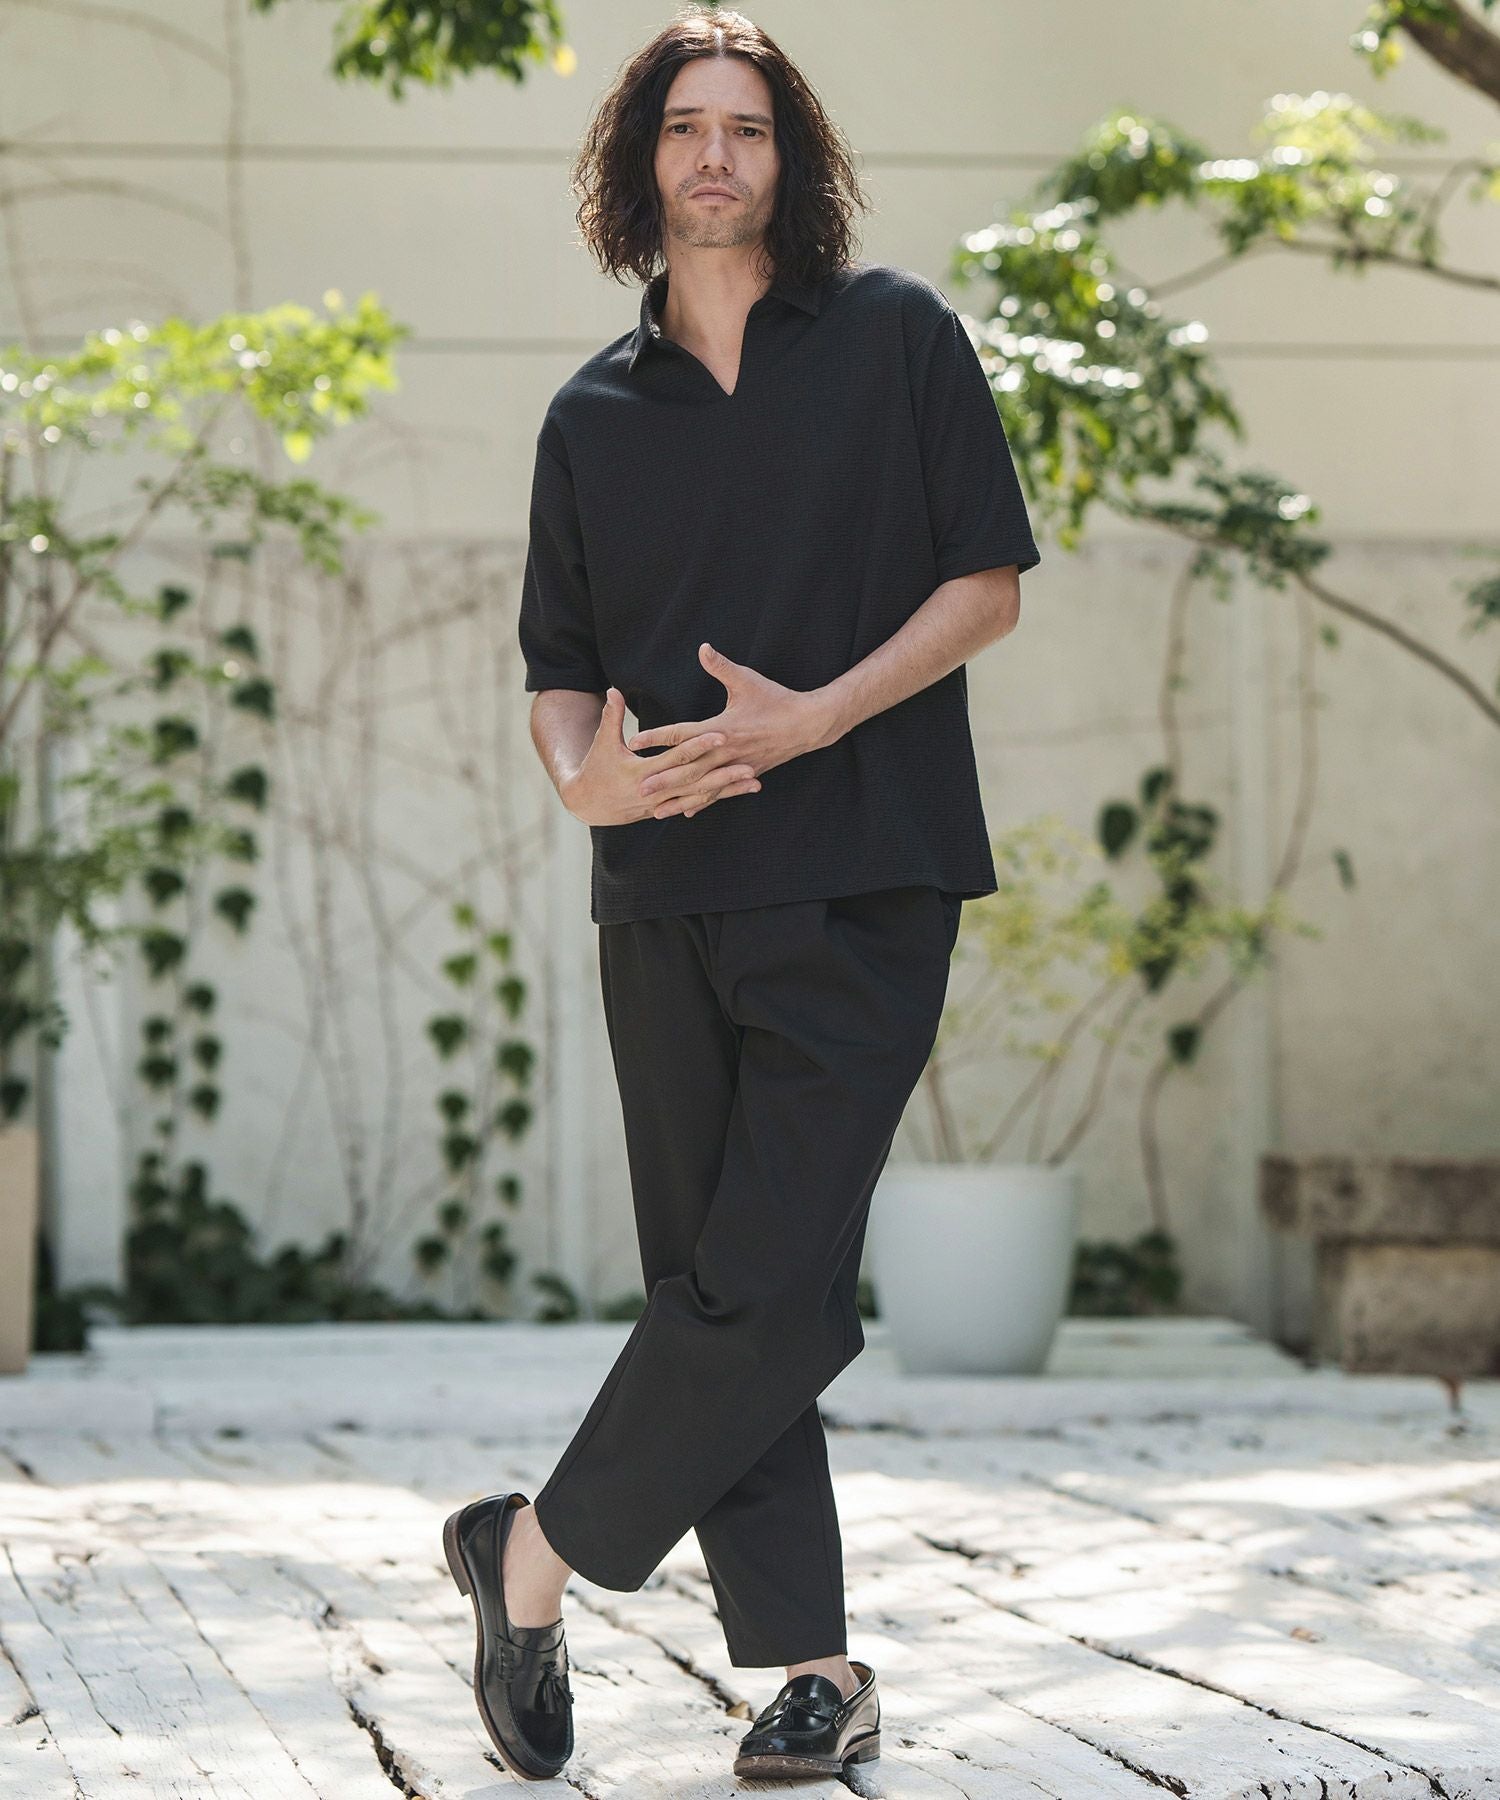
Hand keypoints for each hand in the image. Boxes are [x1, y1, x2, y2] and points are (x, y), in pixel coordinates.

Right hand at [559, 688, 761, 825]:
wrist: (588, 803)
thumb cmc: (595, 769)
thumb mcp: (602, 742)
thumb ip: (612, 716)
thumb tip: (613, 689)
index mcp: (642, 772)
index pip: (676, 756)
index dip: (699, 745)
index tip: (722, 734)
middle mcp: (657, 792)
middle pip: (696, 780)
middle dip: (723, 773)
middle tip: (749, 763)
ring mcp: (663, 803)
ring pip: (702, 796)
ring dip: (728, 789)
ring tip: (755, 780)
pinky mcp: (669, 807)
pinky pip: (698, 802)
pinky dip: (720, 797)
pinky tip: (741, 791)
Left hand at [626, 643, 837, 816]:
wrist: (809, 724)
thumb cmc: (776, 699)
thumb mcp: (748, 680)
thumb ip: (721, 666)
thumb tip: (703, 648)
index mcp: (723, 728)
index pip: (683, 734)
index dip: (657, 736)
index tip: (634, 741)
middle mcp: (727, 752)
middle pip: (689, 769)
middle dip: (664, 780)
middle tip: (639, 788)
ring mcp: (737, 767)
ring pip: (703, 787)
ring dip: (680, 799)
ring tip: (657, 811)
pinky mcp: (745, 775)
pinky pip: (720, 792)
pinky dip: (703, 802)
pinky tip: (687, 811)